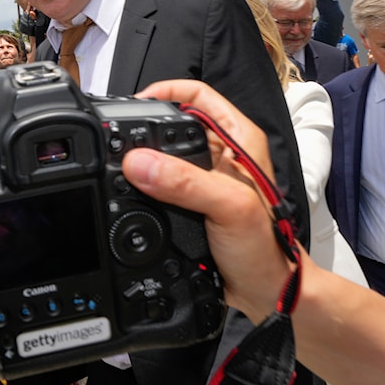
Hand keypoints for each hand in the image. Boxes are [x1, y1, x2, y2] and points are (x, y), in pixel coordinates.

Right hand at [123, 80, 290, 322]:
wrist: (264, 292)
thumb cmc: (264, 249)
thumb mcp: (228, 207)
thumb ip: (185, 182)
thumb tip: (139, 162)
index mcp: (239, 140)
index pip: (198, 95)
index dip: (166, 91)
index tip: (135, 103)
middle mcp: (221, 154)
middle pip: (174, 124)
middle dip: (145, 129)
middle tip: (119, 138)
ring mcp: (204, 178)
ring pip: (163, 155)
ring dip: (142, 160)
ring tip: (120, 165)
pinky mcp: (190, 202)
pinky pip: (159, 184)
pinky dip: (141, 186)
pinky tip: (129, 193)